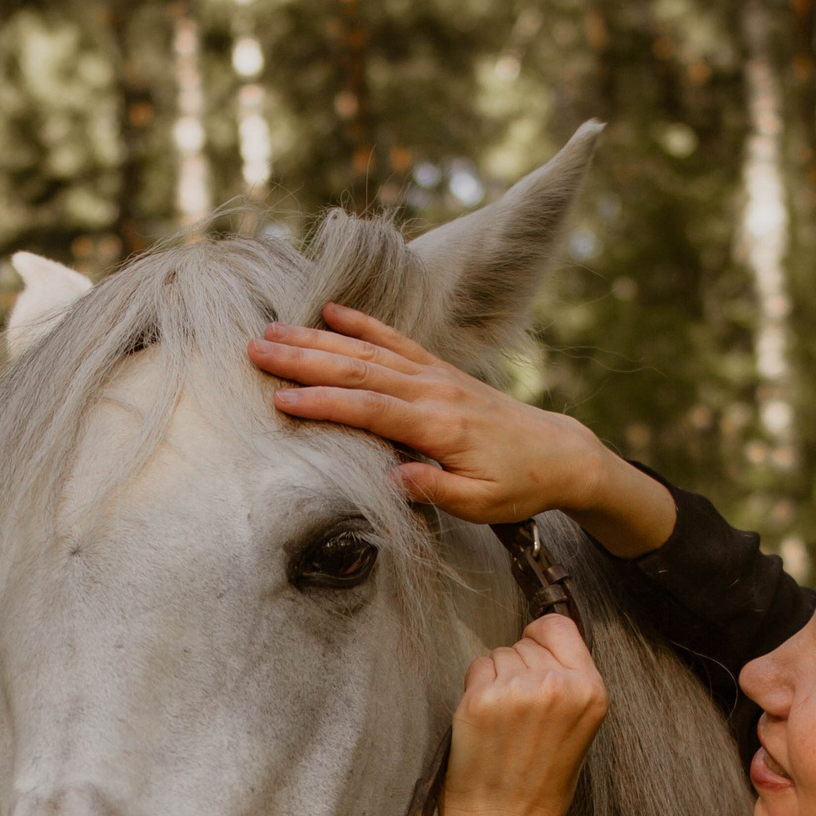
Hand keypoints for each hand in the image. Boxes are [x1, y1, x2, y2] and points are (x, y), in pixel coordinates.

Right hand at [247, 305, 677, 557]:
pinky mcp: (441, 370)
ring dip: (319, 340)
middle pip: (359, 370)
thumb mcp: (481, 504)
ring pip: (369, 351)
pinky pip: (395, 341)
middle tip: (256, 350)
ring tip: (274, 331)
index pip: (371, 409)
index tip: (281, 400)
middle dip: (305, 359)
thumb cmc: (519, 485)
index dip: (324, 403)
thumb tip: (394, 477)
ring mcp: (437, 375)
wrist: (560, 452)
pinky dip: (363, 325)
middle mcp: (434, 391)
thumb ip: (437, 489)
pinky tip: (332, 312)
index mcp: (439, 427)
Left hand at [413, 614, 608, 815]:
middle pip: (527, 642)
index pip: (561, 627)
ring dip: (495, 678)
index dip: (541, 636)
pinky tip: (484, 721)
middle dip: (519, 665)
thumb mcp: (579, 730)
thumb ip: (569, 685)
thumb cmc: (540, 785)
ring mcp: (517, 690)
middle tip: (517, 710)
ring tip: (502, 722)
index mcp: (590, 691)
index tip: (533, 650)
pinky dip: (476, 688)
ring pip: (499, 654)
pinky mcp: (481, 699)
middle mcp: (557, 685)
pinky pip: (477, 668)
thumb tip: (544, 646)